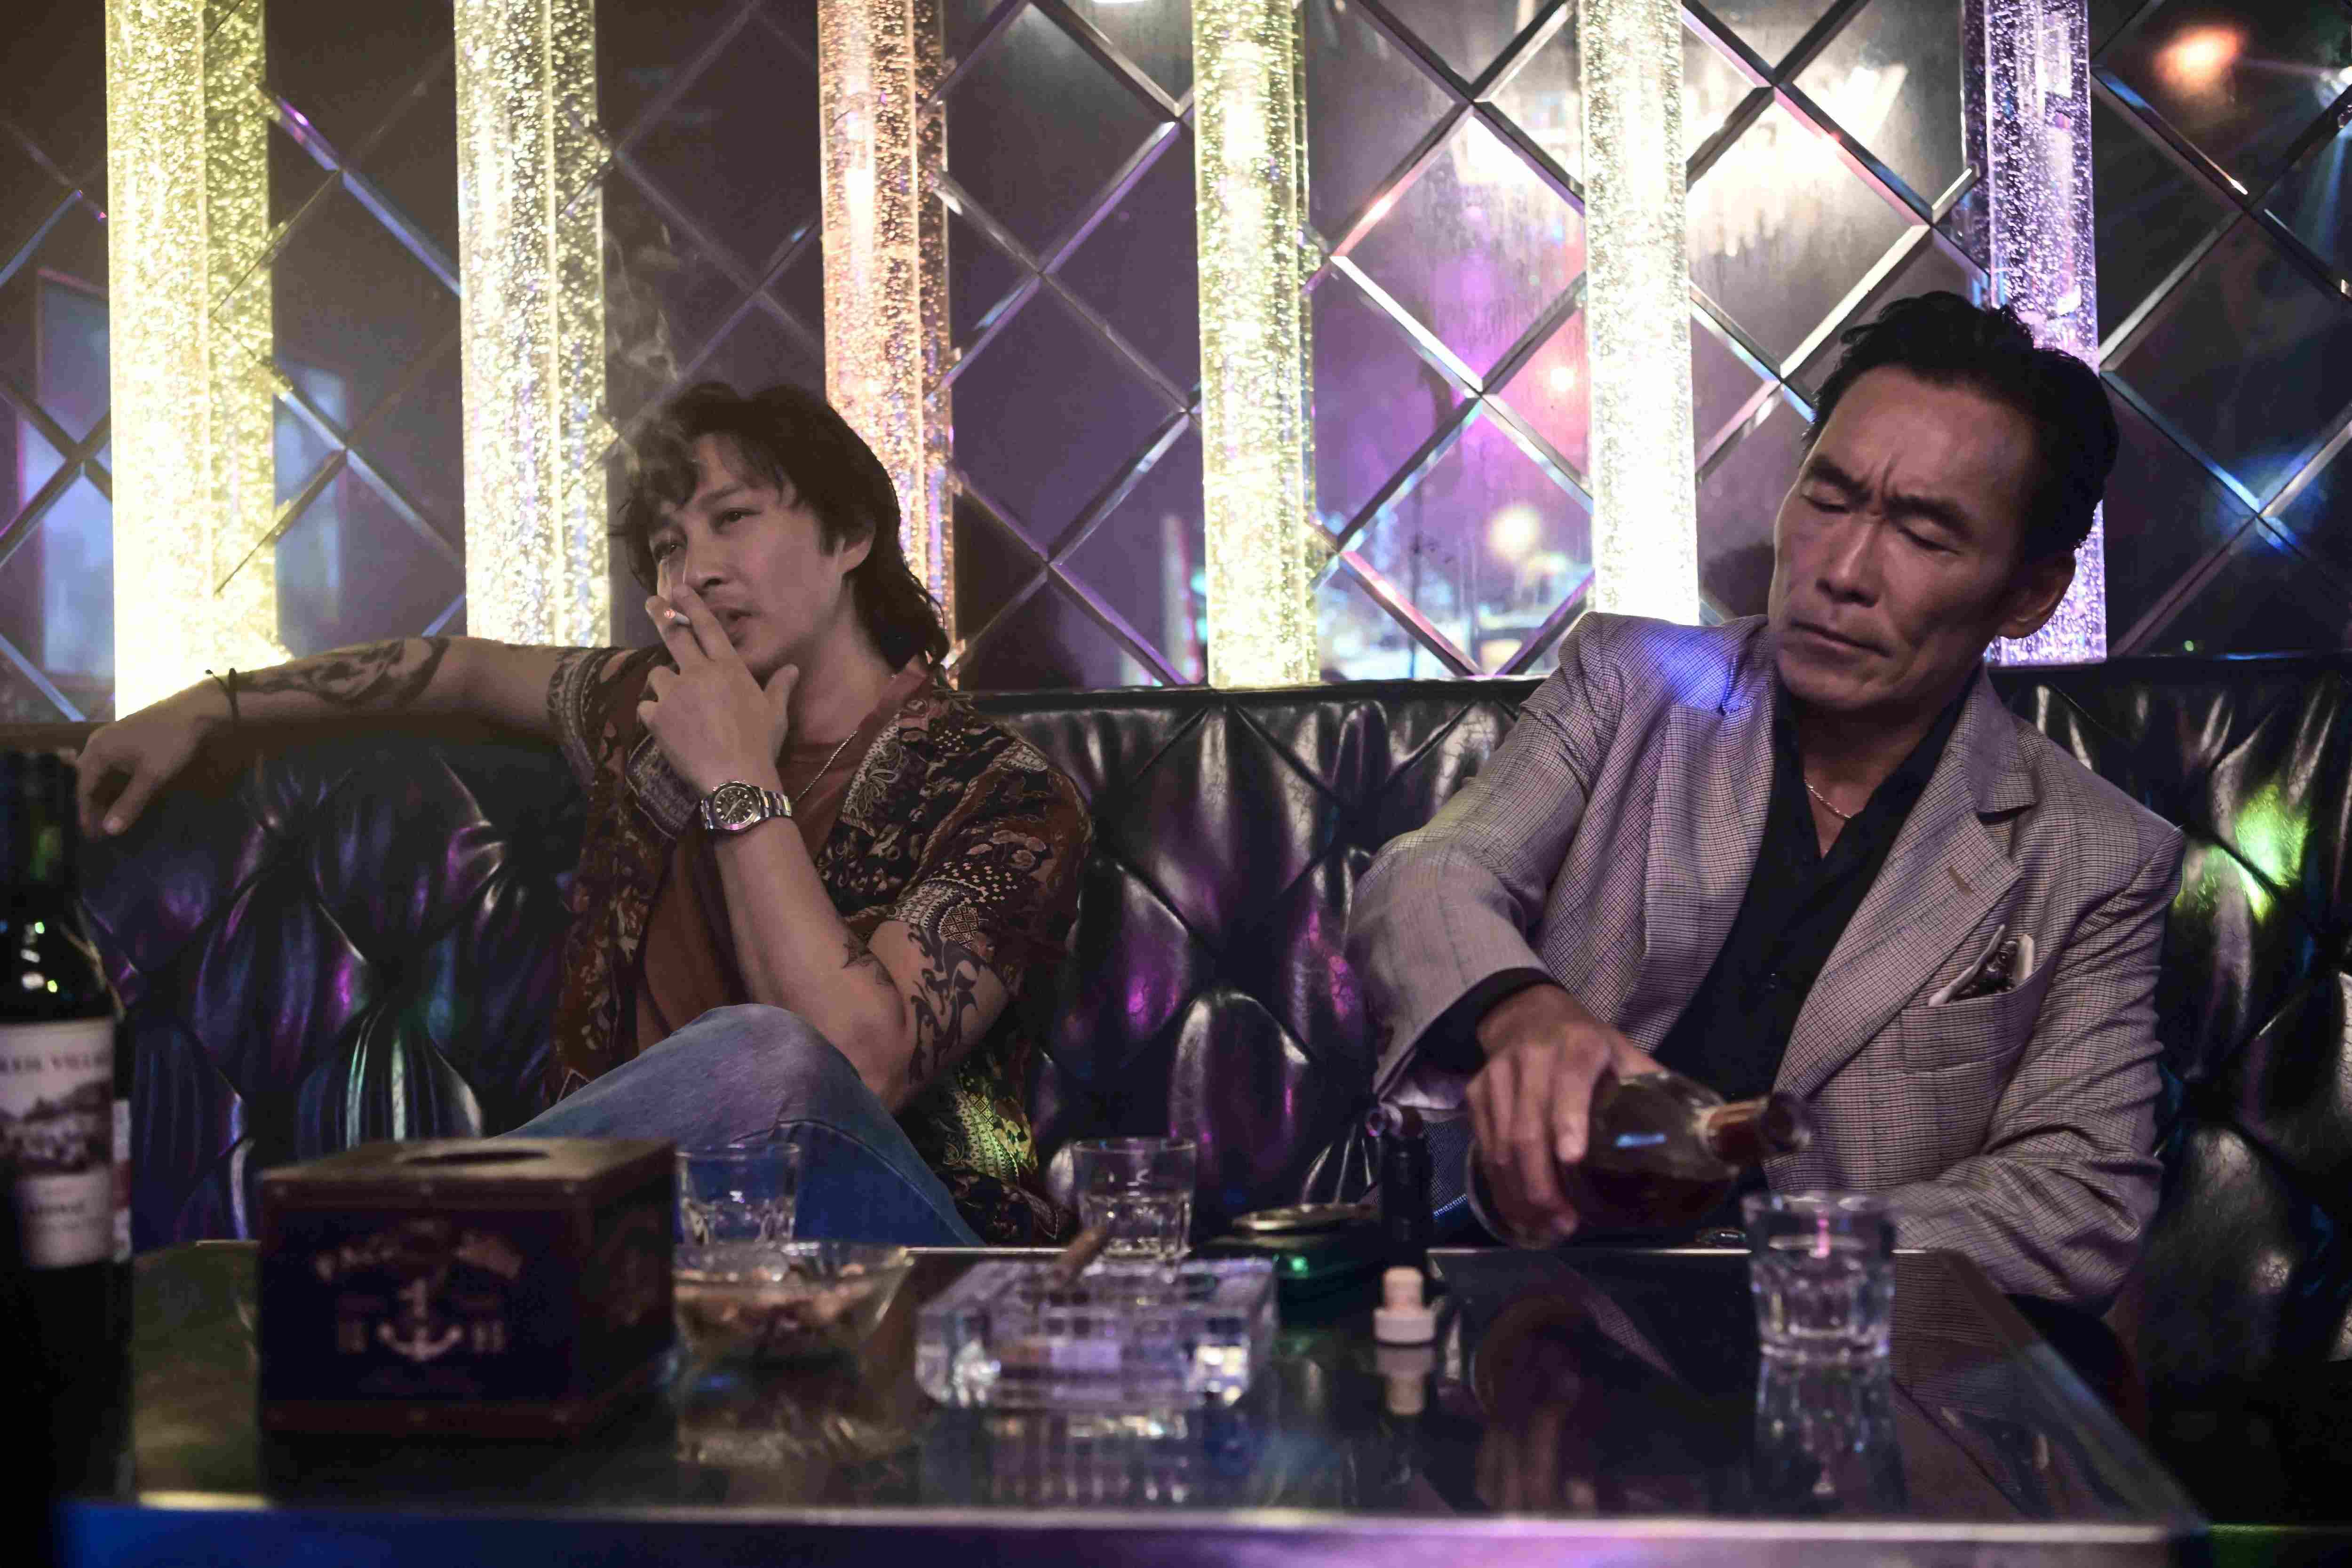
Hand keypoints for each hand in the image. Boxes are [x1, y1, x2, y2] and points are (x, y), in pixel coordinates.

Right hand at [73, 683, 229, 839]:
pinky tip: (120, 797)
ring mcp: (110, 739)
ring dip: (103, 795)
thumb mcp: (152, 776)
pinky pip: (110, 765)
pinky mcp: (124, 739)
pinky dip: (113, 783)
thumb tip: (110, 830)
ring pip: (99, 773)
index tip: (90, 835)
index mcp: (97, 751)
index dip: (86, 813)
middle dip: (92, 806)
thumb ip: (129, 803)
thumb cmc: (170, 743)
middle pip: (88, 781)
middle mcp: (97, 743)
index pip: (83, 789)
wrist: (194, 711)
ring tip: (108, 818)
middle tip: (98, 830)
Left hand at [638, 583, 798, 796]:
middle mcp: (698, 674)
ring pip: (658, 676)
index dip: (693, 605)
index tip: (678, 588)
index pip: (709, 628)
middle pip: (675, 637)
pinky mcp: (657, 718)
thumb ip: (780, 687)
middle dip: (662, 616)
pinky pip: (647, 707)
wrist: (736, 778)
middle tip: (651, 604)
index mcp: (728, 668)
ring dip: (664, 684)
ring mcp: (674, 695)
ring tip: (675, 702)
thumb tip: (793, 669)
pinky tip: (666, 726)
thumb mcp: (776, 713)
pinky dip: (654, 714)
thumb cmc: (761, 743)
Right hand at [1466, 985, 1659, 1244]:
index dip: (1569, 1120)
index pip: (1570, 1082)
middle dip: (1543, 1185)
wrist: (1528, 1014)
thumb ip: (1652, 1089)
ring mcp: (1499, 1076)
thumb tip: (1704, 1136)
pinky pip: (1484, 1147)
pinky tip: (1520, 1211)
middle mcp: (1533, 1058)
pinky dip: (1500, 1185)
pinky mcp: (1476, 1093)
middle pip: (1528, 1128)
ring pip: (1500, 1145)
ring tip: (1544, 1228)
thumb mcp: (1624, 1054)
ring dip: (1520, 1194)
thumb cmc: (1589, 1045)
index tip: (1573, 1159)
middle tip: (1564, 1224)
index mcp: (1579, 1046)